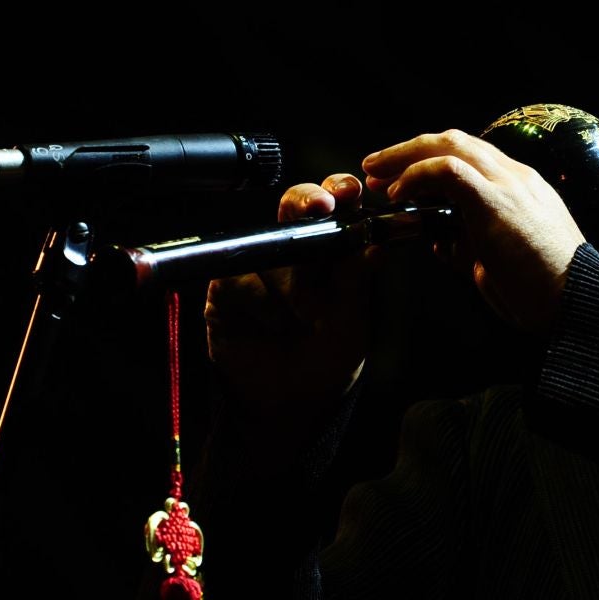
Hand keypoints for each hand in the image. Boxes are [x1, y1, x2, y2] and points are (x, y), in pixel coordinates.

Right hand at [204, 173, 370, 420]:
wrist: (289, 407)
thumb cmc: (326, 363)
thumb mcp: (352, 321)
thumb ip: (356, 280)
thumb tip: (372, 242)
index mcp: (330, 255)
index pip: (334, 210)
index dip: (339, 194)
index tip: (348, 192)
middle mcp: (293, 253)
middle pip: (294, 207)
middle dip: (307, 202)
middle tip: (321, 207)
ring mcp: (258, 268)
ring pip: (270, 244)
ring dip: (292, 281)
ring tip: (303, 319)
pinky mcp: (225, 289)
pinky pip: (242, 278)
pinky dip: (262, 302)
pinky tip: (274, 325)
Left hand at [363, 130, 585, 333]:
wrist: (575, 300)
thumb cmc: (544, 289)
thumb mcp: (502, 258)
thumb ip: (473, 242)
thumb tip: (439, 243)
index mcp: (521, 187)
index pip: (470, 156)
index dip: (429, 160)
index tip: (399, 177)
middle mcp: (516, 177)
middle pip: (454, 141)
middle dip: (409, 150)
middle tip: (376, 168)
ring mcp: (508, 184)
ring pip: (448, 146)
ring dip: (404, 157)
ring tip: (376, 176)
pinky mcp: (496, 200)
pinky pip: (447, 171)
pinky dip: (416, 177)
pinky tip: (398, 195)